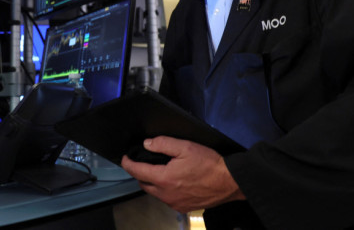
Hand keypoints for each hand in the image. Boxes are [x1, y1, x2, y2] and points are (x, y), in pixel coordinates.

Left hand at [120, 136, 244, 212]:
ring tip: (157, 171)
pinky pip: (166, 199)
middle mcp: (166, 194)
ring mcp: (174, 203)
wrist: (229, 182)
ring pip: (155, 193)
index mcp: (164, 178)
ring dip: (152, 182)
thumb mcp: (185, 147)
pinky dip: (163, 190)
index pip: (138, 171)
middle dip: (139, 173)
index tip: (125, 158)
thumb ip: (163, 144)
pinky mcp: (183, 208)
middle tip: (142, 162)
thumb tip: (146, 144)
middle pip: (143, 184)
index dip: (128, 164)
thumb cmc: (208, 163)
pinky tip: (171, 182)